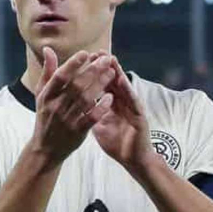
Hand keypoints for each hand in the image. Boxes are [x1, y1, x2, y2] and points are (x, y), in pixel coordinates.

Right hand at [30, 47, 116, 164]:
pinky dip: (102, 107)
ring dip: (100, 84)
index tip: (85, 53)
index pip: (60, 76)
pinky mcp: (77, 131)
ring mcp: (66, 120)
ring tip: (112, 72)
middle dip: (93, 71)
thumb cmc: (45, 116)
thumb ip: (48, 72)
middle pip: (76, 85)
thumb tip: (48, 49)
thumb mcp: (42, 94)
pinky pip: (92, 117)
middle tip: (106, 59)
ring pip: (86, 99)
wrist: (46, 148)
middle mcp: (55, 106)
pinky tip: (111, 97)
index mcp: (46, 96)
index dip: (72, 64)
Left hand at [91, 57, 155, 172]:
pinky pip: (133, 101)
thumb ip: (88, 111)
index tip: (83, 59)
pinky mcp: (140, 116)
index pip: (102, 84)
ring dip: (118, 73)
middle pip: (113, 81)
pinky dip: (127, 91)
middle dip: (105, 66)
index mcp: (111, 103)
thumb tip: (72, 102)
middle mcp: (123, 103)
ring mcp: (132, 108)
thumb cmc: (116, 142)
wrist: (132, 160)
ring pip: (124, 87)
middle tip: (97, 51)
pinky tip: (122, 81)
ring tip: (111, 59)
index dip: (93, 72)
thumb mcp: (98, 124)